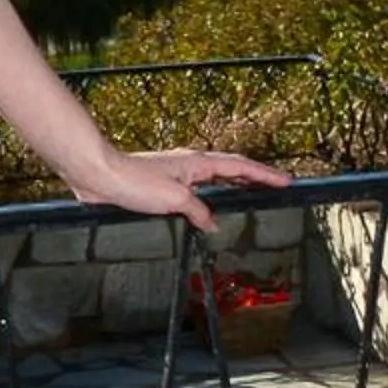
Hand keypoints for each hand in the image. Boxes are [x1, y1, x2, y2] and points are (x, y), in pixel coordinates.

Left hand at [74, 148, 293, 231]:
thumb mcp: (174, 199)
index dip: (265, 175)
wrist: (101, 175)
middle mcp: (190, 166)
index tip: (286, 181)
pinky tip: (205, 213)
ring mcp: (177, 175)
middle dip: (255, 178)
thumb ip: (199, 211)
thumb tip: (213, 223)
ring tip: (250, 196)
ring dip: (234, 186)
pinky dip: (209, 200)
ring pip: (214, 180)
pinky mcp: (162, 187)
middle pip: (232, 170)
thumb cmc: (134, 180)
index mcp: (198, 164)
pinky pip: (196, 192)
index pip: (241, 167)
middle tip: (276, 186)